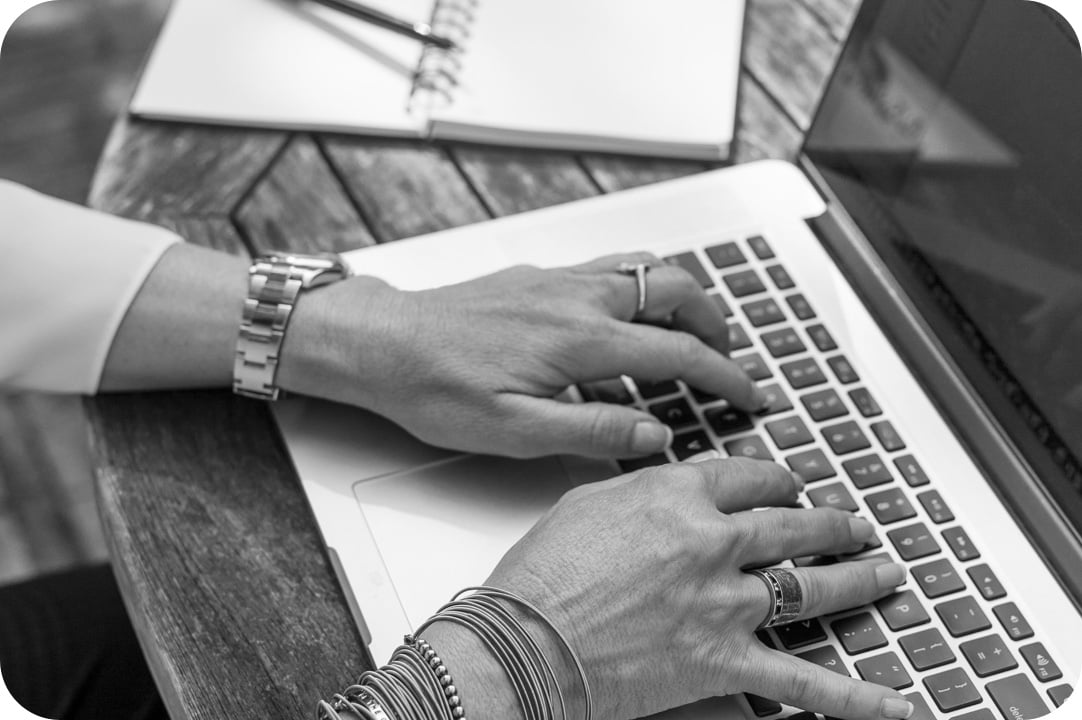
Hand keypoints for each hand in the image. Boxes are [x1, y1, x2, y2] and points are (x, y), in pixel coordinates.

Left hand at [280, 253, 765, 458]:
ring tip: (691, 333)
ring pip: (645, 268)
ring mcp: (558, 279)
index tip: (751, 396)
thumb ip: (593, 431)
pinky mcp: (538, 275)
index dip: (726, 377)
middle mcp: (578, 297)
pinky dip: (643, 284)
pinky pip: (610, 265)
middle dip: (716, 323)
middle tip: (728, 360)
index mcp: (581, 340)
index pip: (679, 353)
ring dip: (681, 296)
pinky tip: (630, 315)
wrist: (383, 344)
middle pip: (676, 289)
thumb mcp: (515, 432)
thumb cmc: (436, 388)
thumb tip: (655, 434)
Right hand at [484, 458, 912, 719]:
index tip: (786, 486)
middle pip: (792, 525)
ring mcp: (725, 604)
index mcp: (677, 496)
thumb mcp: (586, 502)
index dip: (776, 481)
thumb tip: (670, 486)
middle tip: (852, 523)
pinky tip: (894, 702)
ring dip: (856, 580)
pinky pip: (804, 682)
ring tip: (883, 572)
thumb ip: (642, 490)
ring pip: (812, 587)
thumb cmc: (542, 575)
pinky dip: (856, 697)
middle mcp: (712, 543)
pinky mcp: (725, 662)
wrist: (523, 643)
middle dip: (831, 523)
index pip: (749, 478)